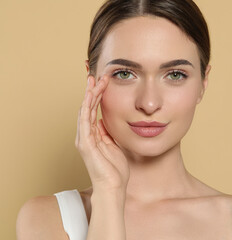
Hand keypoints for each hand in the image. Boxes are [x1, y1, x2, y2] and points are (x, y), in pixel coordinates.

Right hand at [75, 75, 129, 193]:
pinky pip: (85, 122)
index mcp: (93, 135)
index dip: (97, 96)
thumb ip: (107, 133)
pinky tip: (90, 96)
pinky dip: (87, 108)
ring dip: (89, 95)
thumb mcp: (113, 145)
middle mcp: (85, 135)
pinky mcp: (85, 144)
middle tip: (98, 75)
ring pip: (85, 111)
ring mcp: (83, 139)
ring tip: (94, 81)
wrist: (113, 186)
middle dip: (92, 91)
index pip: (94, 110)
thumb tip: (104, 121)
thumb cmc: (115, 169)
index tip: (104, 82)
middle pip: (87, 108)